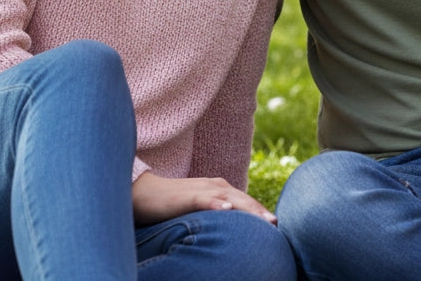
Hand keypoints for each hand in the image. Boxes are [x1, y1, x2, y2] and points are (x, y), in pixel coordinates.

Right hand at [131, 171, 277, 225]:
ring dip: (248, 208)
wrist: (143, 192)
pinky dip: (217, 203)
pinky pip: (204, 199)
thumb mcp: (199, 211)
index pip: (246, 202)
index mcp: (219, 189)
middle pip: (243, 200)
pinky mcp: (186, 196)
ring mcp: (201, 189)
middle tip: (277, 225)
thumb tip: (232, 234)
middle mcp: (215, 186)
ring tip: (265, 220)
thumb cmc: (172, 204)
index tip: (277, 227)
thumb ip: (216, 216)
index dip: (261, 213)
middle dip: (261, 211)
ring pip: (230, 198)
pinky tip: (228, 209)